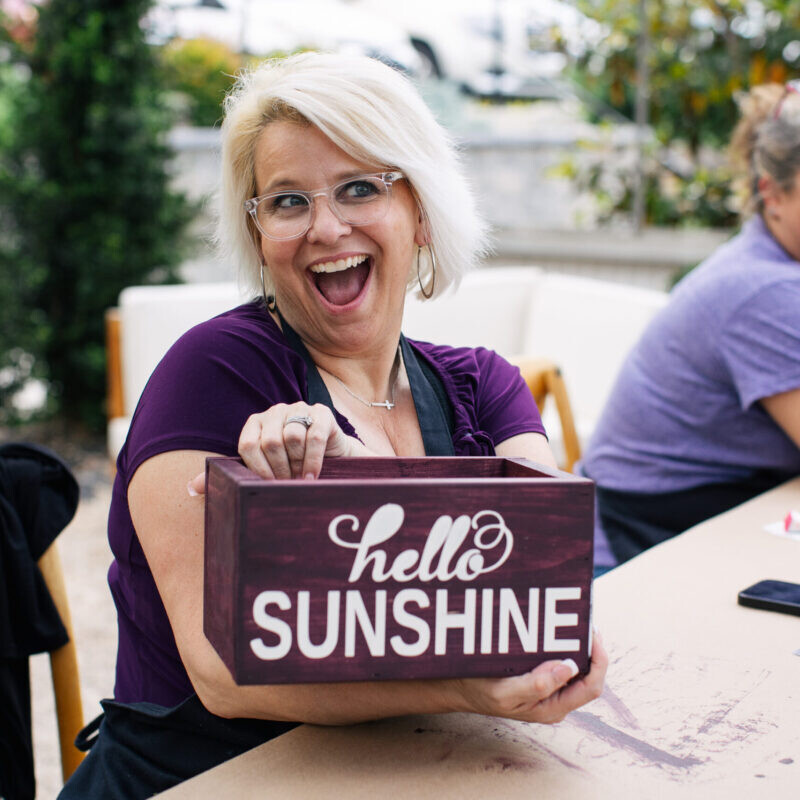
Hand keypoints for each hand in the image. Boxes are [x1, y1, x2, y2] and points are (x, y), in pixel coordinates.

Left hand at [188, 402, 361, 493]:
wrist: (331, 457)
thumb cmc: (291, 465)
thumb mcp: (261, 469)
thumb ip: (229, 474)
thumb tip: (192, 487)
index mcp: (256, 423)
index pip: (247, 444)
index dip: (256, 469)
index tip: (266, 486)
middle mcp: (275, 412)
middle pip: (270, 442)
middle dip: (279, 470)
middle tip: (286, 485)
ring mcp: (300, 409)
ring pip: (292, 437)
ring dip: (297, 465)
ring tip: (301, 481)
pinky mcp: (322, 413)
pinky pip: (314, 437)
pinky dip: (313, 461)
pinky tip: (312, 477)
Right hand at [452, 632, 606, 723]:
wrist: (458, 687)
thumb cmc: (480, 691)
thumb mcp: (504, 692)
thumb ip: (537, 684)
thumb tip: (570, 668)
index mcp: (553, 708)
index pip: (591, 687)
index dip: (599, 660)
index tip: (592, 631)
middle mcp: (556, 699)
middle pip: (589, 674)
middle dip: (589, 646)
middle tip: (581, 617)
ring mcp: (550, 687)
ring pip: (576, 664)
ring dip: (576, 642)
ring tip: (571, 618)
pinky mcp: (540, 674)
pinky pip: (560, 658)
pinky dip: (562, 642)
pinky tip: (555, 626)